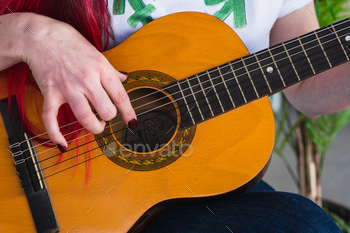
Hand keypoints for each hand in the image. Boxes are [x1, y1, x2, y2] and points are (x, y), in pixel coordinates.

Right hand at [21, 13, 135, 151]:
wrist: (39, 36)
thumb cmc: (70, 42)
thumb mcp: (97, 53)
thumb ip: (111, 70)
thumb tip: (125, 78)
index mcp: (101, 68)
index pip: (120, 96)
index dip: (129, 113)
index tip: (132, 123)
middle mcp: (87, 80)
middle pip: (106, 111)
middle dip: (108, 118)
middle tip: (106, 116)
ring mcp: (67, 88)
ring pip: (85, 118)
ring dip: (94, 128)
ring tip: (96, 127)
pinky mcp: (50, 93)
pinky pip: (51, 119)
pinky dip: (56, 135)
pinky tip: (62, 145)